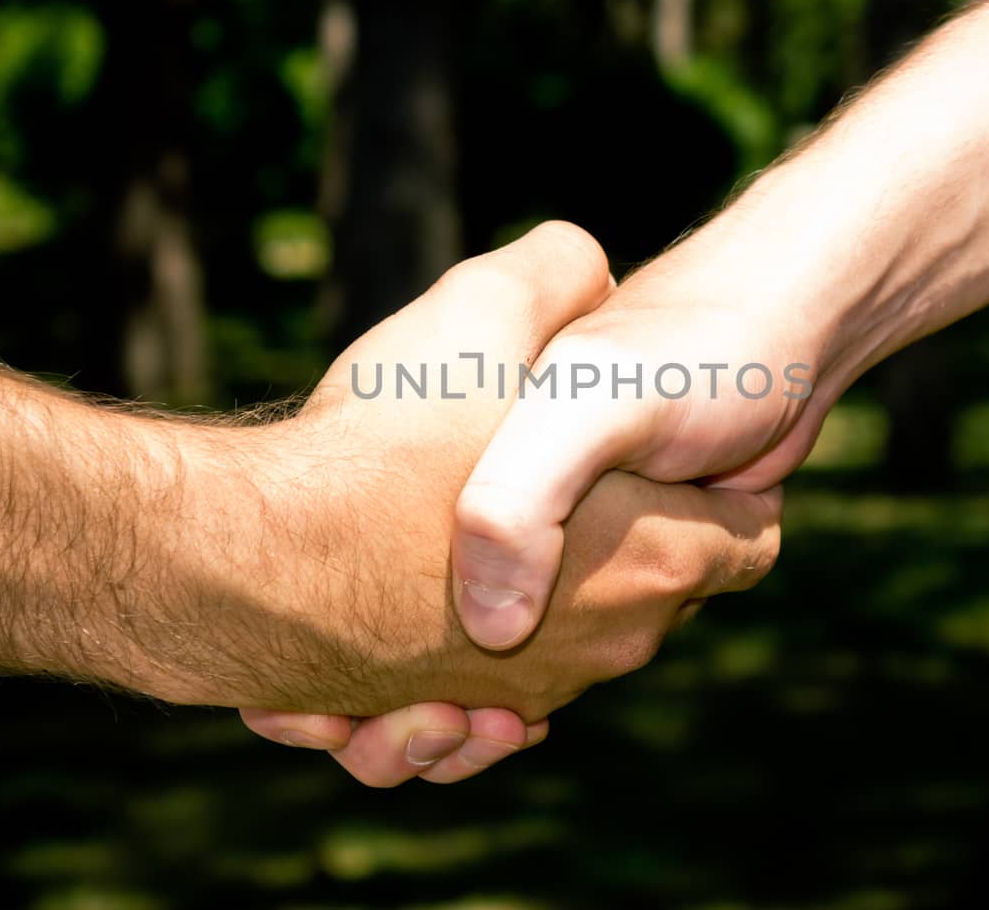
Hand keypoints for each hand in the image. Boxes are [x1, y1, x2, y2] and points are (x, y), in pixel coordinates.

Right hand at [157, 222, 779, 782]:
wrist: (238, 566)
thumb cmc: (376, 449)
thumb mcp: (483, 314)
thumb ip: (556, 275)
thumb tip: (589, 264)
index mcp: (649, 557)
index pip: (749, 539)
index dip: (721, 485)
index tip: (664, 449)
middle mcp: (600, 646)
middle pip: (658, 596)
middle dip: (622, 541)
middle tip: (561, 479)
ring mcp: (521, 699)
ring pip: (563, 653)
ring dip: (538, 608)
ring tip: (485, 544)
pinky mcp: (441, 725)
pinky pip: (484, 712)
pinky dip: (469, 671)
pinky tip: (425, 598)